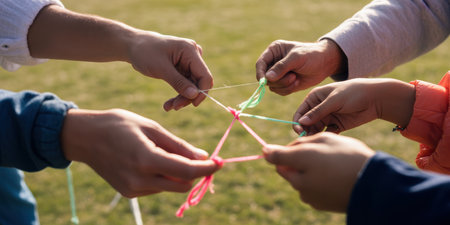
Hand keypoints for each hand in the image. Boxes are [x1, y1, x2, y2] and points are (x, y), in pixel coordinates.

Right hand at [61, 109, 218, 196]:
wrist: (85, 137)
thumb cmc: (119, 125)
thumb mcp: (152, 128)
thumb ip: (179, 146)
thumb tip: (203, 156)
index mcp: (146, 159)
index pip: (187, 171)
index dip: (207, 168)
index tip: (221, 162)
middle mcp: (140, 179)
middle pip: (182, 184)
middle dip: (197, 173)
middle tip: (204, 159)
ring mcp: (133, 189)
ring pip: (170, 186)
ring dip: (179, 173)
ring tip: (167, 151)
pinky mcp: (129, 193)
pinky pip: (157, 187)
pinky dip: (163, 176)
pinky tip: (153, 160)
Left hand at [128, 31, 212, 110]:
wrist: (134, 46)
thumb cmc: (145, 52)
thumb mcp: (161, 68)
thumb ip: (179, 82)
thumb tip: (195, 95)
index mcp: (190, 50)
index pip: (205, 75)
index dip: (202, 91)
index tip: (193, 104)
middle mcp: (193, 55)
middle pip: (199, 82)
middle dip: (188, 96)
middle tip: (174, 107)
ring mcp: (189, 62)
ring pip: (193, 86)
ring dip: (182, 98)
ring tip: (168, 107)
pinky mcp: (183, 68)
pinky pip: (186, 85)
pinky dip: (178, 94)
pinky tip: (168, 104)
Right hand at [255, 39, 345, 95]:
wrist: (325, 64)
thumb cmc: (311, 55)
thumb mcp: (297, 58)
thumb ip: (281, 67)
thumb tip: (267, 78)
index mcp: (274, 51)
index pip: (260, 63)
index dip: (260, 73)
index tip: (263, 81)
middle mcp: (273, 62)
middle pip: (265, 77)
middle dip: (278, 80)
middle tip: (292, 77)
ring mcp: (278, 74)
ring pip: (272, 86)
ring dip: (284, 85)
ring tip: (296, 78)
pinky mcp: (284, 84)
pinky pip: (279, 91)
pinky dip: (287, 90)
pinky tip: (297, 83)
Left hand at [263, 132, 374, 211]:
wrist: (374, 184)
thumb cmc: (350, 156)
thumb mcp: (324, 140)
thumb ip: (296, 144)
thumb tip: (268, 151)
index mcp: (301, 161)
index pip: (274, 157)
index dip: (274, 151)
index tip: (273, 148)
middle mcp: (299, 182)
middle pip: (285, 169)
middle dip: (293, 160)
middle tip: (316, 153)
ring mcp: (308, 196)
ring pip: (297, 179)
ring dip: (305, 172)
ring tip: (330, 165)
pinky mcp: (317, 204)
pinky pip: (309, 190)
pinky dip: (315, 182)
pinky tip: (333, 178)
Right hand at [293, 78, 414, 134]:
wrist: (375, 98)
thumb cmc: (353, 93)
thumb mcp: (334, 101)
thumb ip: (318, 112)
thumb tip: (301, 122)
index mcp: (314, 98)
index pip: (300, 113)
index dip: (297, 122)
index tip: (300, 131)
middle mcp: (318, 108)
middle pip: (306, 123)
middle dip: (306, 131)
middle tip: (309, 140)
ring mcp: (327, 117)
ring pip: (316, 130)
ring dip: (316, 135)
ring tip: (319, 139)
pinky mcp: (337, 125)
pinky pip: (327, 133)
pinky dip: (327, 136)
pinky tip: (332, 135)